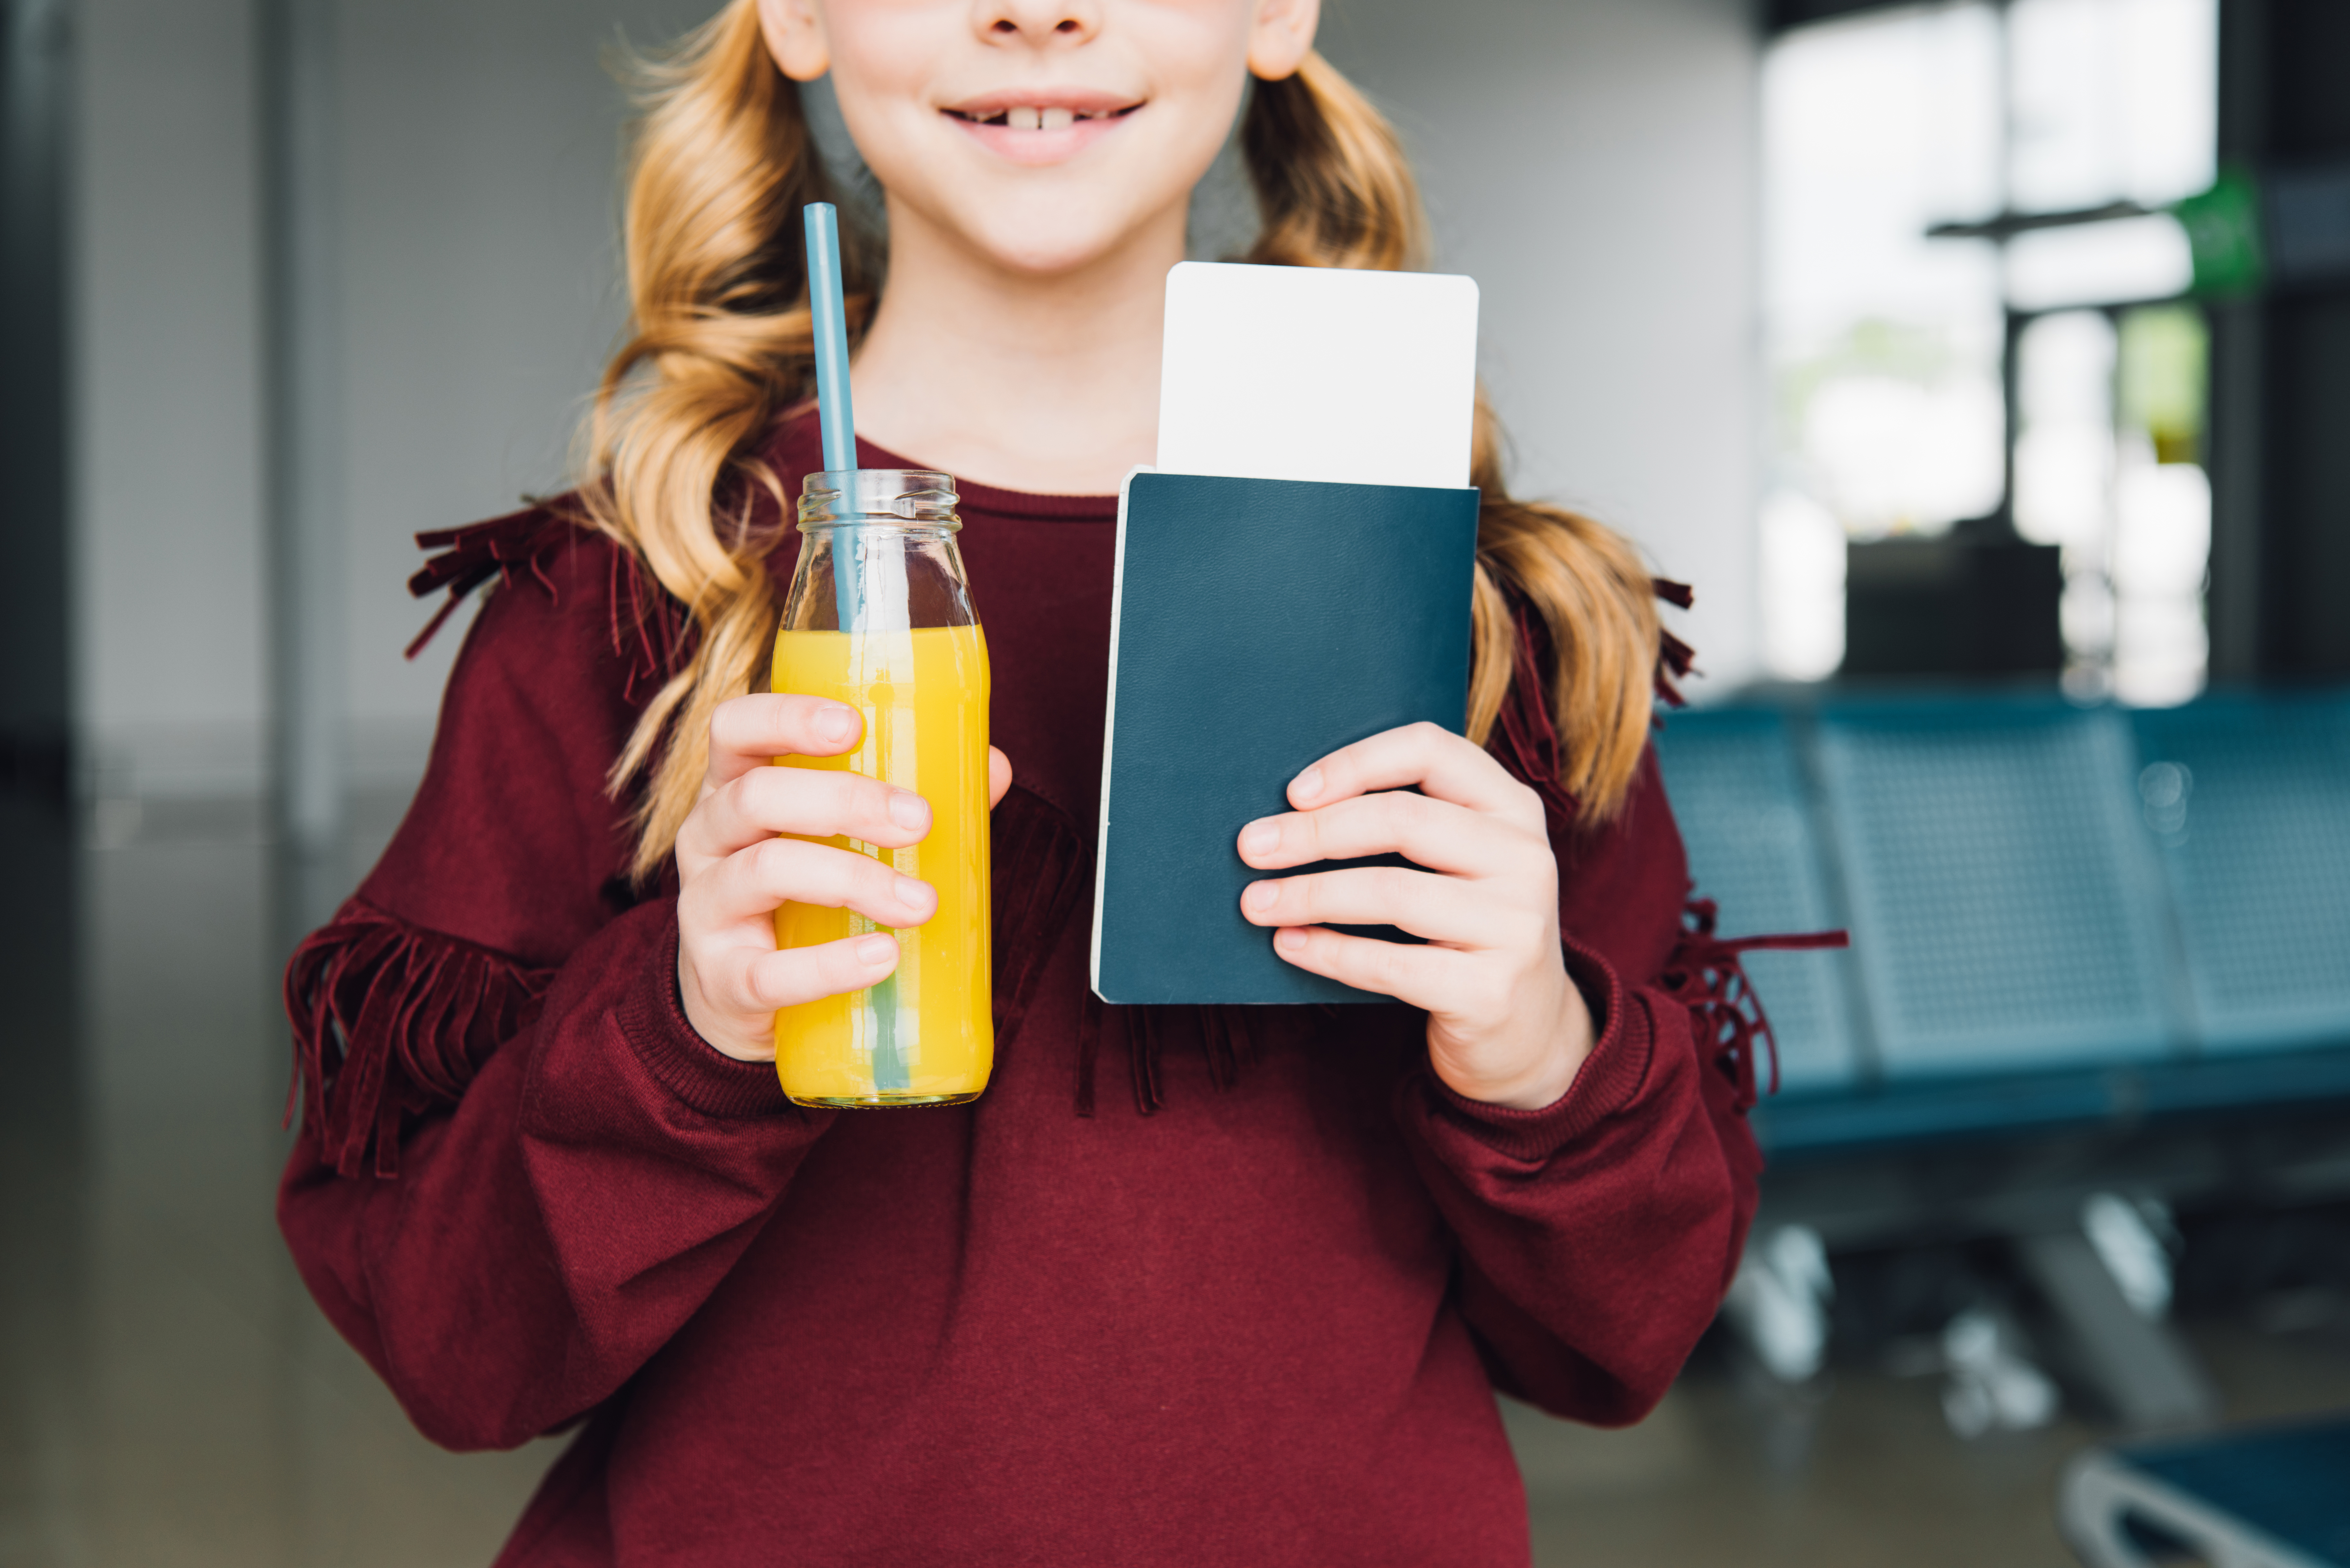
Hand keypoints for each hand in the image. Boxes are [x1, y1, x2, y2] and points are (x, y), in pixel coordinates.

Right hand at [674, 693, 1011, 1061]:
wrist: (745, 998)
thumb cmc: (800, 896)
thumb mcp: (836, 838)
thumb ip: (906, 800)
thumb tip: (992, 768)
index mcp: (734, 788)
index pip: (734, 728)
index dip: (784, 717)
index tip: (853, 724)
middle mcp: (706, 839)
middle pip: (757, 796)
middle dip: (844, 801)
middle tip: (919, 820)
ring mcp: (704, 910)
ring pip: (764, 872)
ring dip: (853, 880)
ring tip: (921, 903)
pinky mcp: (720, 980)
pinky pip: (767, 972)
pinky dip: (829, 966)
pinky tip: (882, 958)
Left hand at [1235, 722, 1592, 1109]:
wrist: (1528, 1032)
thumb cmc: (1466, 930)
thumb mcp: (1461, 864)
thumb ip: (1409, 824)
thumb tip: (1290, 811)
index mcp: (1514, 809)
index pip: (1431, 751)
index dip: (1356, 763)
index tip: (1293, 792)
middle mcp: (1527, 858)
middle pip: (1402, 819)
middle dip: (1313, 832)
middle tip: (1251, 848)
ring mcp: (1517, 925)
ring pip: (1392, 892)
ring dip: (1309, 895)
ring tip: (1255, 903)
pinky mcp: (1491, 991)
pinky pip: (1391, 964)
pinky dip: (1330, 952)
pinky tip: (1290, 945)